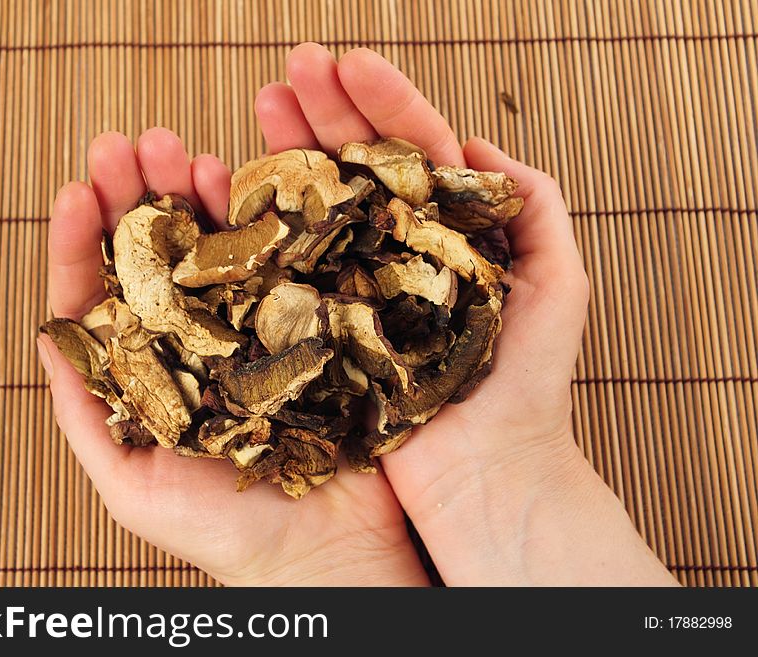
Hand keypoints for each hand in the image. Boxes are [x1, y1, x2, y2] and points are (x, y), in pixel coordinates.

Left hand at [38, 129, 428, 585]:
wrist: (322, 553)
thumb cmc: (225, 536)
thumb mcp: (130, 486)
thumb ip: (86, 416)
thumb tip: (49, 338)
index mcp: (147, 372)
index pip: (102, 294)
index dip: (83, 240)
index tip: (75, 191)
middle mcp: (197, 339)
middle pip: (155, 254)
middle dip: (135, 195)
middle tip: (126, 145)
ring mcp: (252, 325)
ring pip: (213, 244)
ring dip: (192, 192)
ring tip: (177, 150)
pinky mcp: (305, 320)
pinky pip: (276, 258)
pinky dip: (258, 219)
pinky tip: (239, 182)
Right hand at [255, 44, 677, 584]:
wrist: (483, 472)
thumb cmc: (526, 386)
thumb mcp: (560, 282)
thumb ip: (536, 206)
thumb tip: (477, 144)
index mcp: (442, 234)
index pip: (411, 152)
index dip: (381, 103)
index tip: (348, 61)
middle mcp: (391, 253)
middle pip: (352, 168)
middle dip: (323, 113)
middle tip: (291, 67)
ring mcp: (351, 289)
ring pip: (315, 208)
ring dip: (287, 153)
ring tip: (261, 103)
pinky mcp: (319, 330)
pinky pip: (285, 272)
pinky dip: (262, 229)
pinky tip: (238, 186)